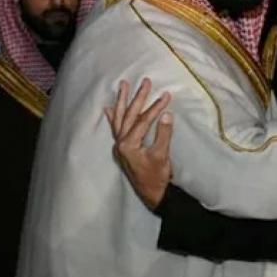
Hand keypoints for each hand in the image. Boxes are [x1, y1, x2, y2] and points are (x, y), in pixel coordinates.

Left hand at [105, 78, 173, 209]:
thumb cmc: (157, 177)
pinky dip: (112, 118)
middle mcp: (120, 143)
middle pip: (129, 115)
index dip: (155, 108)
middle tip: (145, 81)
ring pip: (120, 119)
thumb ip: (163, 135)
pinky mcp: (123, 149)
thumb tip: (167, 115)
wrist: (153, 195)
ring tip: (123, 85)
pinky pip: (115, 129)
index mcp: (128, 144)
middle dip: (137, 98)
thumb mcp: (162, 156)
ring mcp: (120, 146)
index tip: (166, 96)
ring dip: (122, 102)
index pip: (143, 120)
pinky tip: (109, 108)